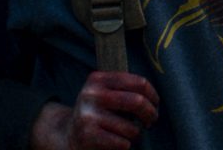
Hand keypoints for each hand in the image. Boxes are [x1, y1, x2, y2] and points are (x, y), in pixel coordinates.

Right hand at [30, 71, 159, 149]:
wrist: (67, 135)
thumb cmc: (96, 113)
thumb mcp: (104, 93)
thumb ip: (124, 89)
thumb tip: (154, 98)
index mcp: (98, 79)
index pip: (138, 82)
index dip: (152, 94)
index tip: (155, 104)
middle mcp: (92, 94)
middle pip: (137, 101)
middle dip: (151, 114)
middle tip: (151, 121)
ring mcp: (89, 115)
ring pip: (131, 128)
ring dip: (136, 135)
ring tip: (130, 135)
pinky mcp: (88, 136)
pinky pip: (122, 143)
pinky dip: (126, 145)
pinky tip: (119, 143)